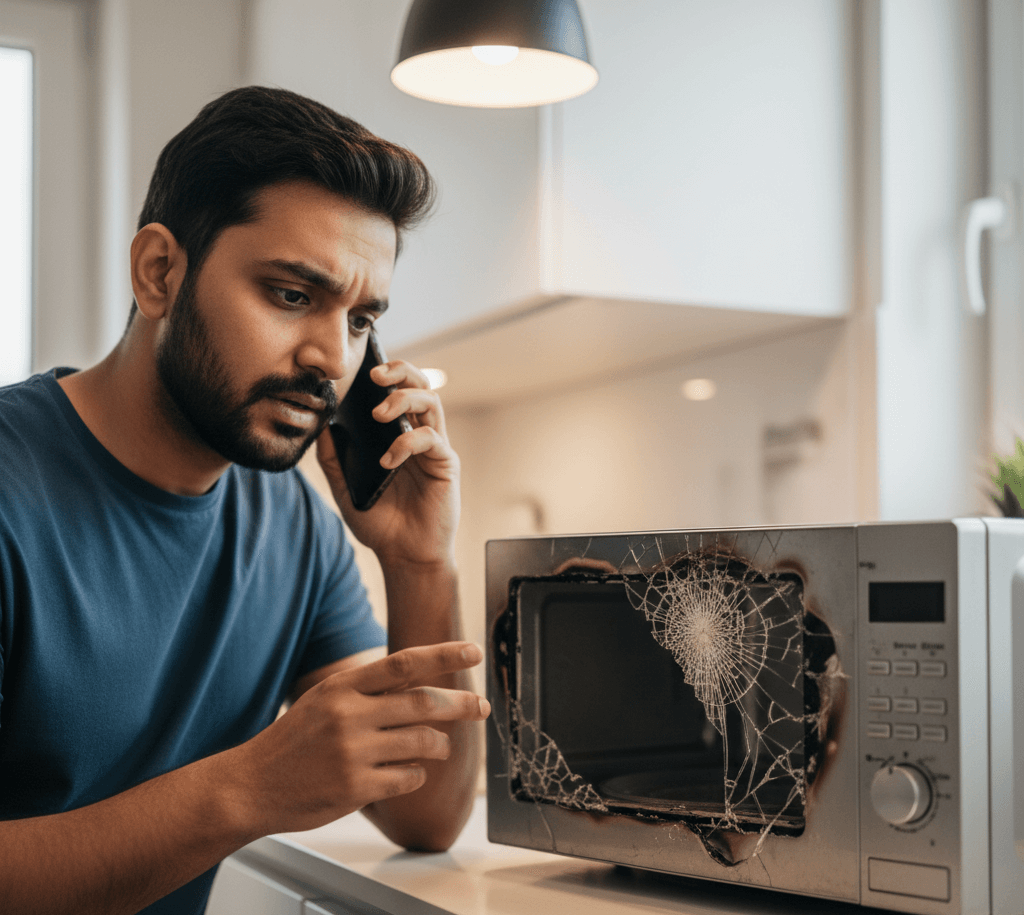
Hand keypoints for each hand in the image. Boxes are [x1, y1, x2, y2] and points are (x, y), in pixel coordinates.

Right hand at [236, 642, 488, 835]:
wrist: (251, 785)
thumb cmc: (295, 741)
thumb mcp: (325, 700)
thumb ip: (369, 691)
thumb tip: (422, 683)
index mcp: (343, 687)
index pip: (405, 663)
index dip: (444, 655)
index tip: (474, 651)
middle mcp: (350, 715)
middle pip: (424, 702)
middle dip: (461, 704)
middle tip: (482, 706)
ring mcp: (353, 752)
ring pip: (423, 742)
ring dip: (441, 744)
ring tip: (441, 746)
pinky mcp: (356, 788)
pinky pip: (409, 778)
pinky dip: (417, 774)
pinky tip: (407, 772)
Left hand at [316, 360, 458, 566]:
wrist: (404, 555)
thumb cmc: (380, 522)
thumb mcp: (345, 487)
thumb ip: (333, 457)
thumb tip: (320, 425)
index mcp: (398, 435)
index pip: (397, 391)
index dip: (386, 373)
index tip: (363, 370)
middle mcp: (420, 435)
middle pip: (421, 385)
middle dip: (400, 371)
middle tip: (375, 377)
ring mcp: (435, 448)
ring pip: (432, 402)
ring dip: (404, 399)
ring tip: (379, 413)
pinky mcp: (446, 464)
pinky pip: (432, 439)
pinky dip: (407, 443)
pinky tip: (388, 460)